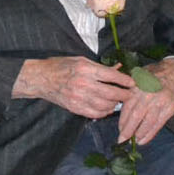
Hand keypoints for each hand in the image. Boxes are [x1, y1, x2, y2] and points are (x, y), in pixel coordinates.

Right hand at [12, 56, 134, 118]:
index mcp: (85, 69)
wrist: (41, 78)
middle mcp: (82, 83)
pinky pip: (95, 113)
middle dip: (124, 95)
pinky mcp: (75, 107)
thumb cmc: (61, 66)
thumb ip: (100, 67)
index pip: (110, 76)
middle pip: (110, 93)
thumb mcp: (80, 60)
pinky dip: (104, 112)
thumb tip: (118, 69)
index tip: (132, 83)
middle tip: (130, 95)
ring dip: (114, 104)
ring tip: (117, 101)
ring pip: (105, 105)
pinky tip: (106, 108)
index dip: (124, 80)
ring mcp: (78, 97)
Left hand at [117, 58, 173, 144]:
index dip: (122, 120)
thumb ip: (129, 91)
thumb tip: (117, 106)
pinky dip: (150, 134)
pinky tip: (143, 140)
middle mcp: (148, 94)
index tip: (119, 129)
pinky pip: (158, 124)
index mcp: (138, 86)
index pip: (127, 107)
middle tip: (121, 139)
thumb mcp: (138, 78)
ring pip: (147, 122)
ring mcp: (160, 102)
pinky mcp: (169, 109)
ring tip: (133, 141)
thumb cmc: (153, 76)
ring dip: (139, 134)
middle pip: (136, 116)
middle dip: (128, 130)